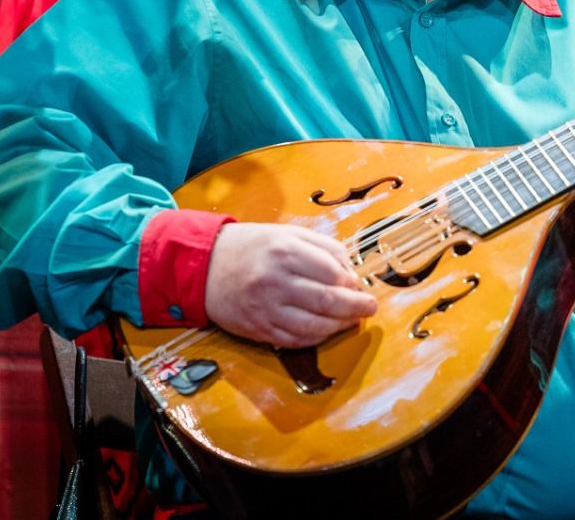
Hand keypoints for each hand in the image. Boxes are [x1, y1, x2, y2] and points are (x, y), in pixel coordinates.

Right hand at [203, 222, 377, 348]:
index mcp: (284, 252)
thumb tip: (351, 272)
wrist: (204, 267)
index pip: (331, 272)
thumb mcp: (286, 233)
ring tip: (353, 320)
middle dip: (355, 306)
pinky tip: (328, 330)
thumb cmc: (251, 247)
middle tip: (370, 307)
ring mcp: (266, 309)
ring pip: (315, 326)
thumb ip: (322, 248)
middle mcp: (275, 281)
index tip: (359, 284)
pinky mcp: (259, 329)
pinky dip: (318, 338)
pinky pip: (296, 340)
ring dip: (340, 325)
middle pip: (327, 301)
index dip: (351, 281)